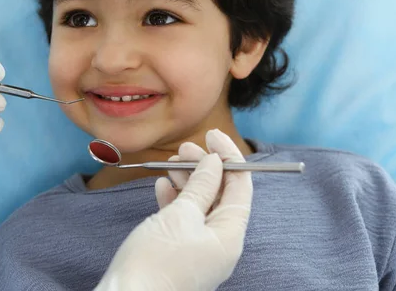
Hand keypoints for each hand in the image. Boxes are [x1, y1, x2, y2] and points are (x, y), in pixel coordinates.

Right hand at [95, 129, 252, 290]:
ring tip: (170, 163)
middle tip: (185, 148)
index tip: (211, 136)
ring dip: (188, 181)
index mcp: (229, 236)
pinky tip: (162, 186)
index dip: (229, 157)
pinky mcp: (180, 252)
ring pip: (200, 205)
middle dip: (205, 168)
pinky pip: (185, 220)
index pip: (240, 187)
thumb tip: (216, 163)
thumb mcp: (180, 215)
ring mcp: (200, 249)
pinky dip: (175, 200)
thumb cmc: (155, 260)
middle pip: (220, 195)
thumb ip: (201, 186)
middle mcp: (220, 244)